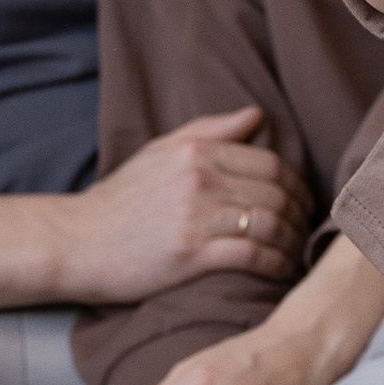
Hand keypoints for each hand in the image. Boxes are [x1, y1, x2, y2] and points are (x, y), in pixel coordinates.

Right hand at [69, 108, 309, 301]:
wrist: (77, 242)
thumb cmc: (120, 200)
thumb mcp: (160, 152)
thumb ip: (209, 130)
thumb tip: (257, 114)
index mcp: (195, 152)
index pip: (268, 162)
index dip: (295, 184)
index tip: (302, 201)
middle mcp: (199, 179)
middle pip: (275, 193)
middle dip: (299, 213)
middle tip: (306, 230)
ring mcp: (195, 217)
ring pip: (268, 223)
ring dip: (291, 241)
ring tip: (296, 252)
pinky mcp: (191, 254)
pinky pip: (251, 254)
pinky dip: (275, 263)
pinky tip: (281, 269)